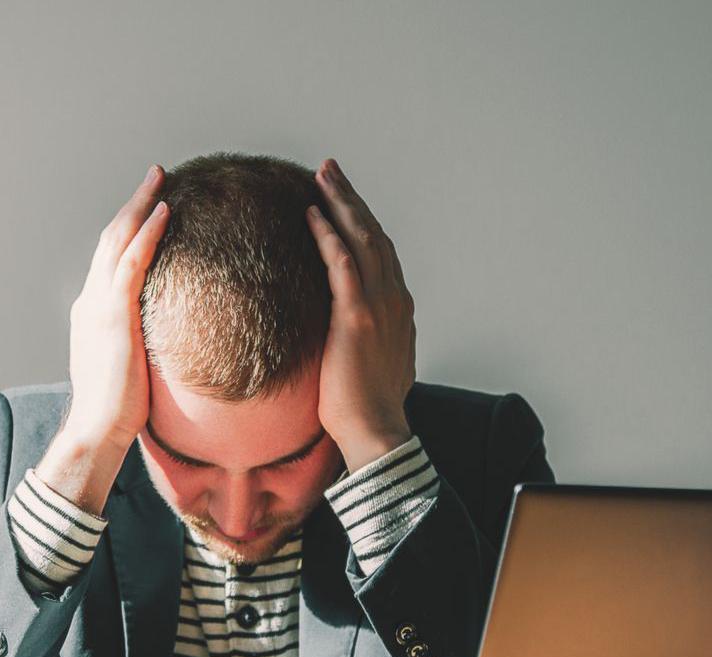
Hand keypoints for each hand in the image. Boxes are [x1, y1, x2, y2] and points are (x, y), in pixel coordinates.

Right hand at [39, 165, 170, 512]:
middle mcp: (90, 301)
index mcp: (93, 312)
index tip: (151, 207)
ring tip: (161, 179)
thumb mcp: (128, 366)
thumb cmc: (117, 410)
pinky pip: (130, 264)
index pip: (111, 259)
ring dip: (140, 206)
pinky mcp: (113, 316)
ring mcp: (99, 306)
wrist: (96, 430)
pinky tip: (164, 213)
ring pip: (117, 241)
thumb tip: (166, 341)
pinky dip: (146, 235)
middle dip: (133, 204)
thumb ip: (141, 344)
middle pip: (111, 239)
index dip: (130, 229)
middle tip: (156, 175)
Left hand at [306, 159, 415, 471]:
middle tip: (329, 169)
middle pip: (373, 234)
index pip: (380, 252)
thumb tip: (349, 334)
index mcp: (398, 308)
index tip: (342, 200)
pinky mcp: (357, 317)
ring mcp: (379, 306)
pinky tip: (313, 215)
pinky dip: (329, 235)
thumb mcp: (372, 362)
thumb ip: (365, 337)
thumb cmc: (366, 408)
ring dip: (340, 204)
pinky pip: (343, 265)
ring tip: (321, 177)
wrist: (375, 432)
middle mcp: (394, 299)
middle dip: (351, 199)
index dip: (362, 221)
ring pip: (361, 239)